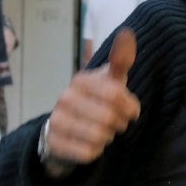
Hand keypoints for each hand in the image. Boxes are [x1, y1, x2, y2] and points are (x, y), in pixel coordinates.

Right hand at [45, 29, 139, 168]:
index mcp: (81, 80)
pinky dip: (97, 151)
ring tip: (103, 131)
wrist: (66, 130)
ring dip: (109, 137)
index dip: (130, 107)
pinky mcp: (53, 144)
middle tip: (116, 123)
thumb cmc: (97, 101)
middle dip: (120, 124)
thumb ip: (121, 60)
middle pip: (110, 118)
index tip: (132, 111)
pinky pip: (89, 153)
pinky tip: (90, 144)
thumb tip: (127, 32)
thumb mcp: (111, 80)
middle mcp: (64, 98)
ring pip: (100, 137)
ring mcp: (56, 121)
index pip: (116, 95)